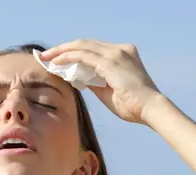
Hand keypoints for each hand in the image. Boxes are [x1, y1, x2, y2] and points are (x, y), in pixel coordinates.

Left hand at [40, 40, 162, 124]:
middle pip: (85, 43)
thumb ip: (95, 81)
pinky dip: (68, 58)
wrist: (149, 109)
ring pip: (82, 46)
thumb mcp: (109, 91)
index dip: (73, 51)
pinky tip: (56, 63)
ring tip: (46, 58)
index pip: (93, 48)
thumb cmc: (133, 105)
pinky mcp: (110, 62)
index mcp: (123, 54)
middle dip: (63, 48)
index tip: (57, 58)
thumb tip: (78, 78)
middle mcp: (120, 49)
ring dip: (61, 51)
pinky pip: (83, 56)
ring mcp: (116, 54)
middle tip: (46, 55)